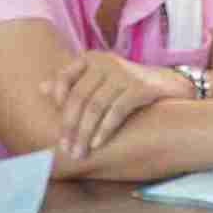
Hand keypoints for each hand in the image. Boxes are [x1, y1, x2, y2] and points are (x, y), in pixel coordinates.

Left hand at [42, 52, 191, 158]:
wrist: (171, 86)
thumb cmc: (127, 87)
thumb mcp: (100, 82)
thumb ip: (73, 84)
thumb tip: (41, 88)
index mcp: (93, 59)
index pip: (65, 77)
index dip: (57, 101)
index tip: (57, 124)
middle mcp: (107, 62)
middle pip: (80, 97)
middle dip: (70, 127)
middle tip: (66, 150)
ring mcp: (125, 73)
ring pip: (95, 106)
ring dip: (85, 134)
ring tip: (80, 153)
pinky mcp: (141, 87)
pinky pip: (117, 111)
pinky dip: (105, 129)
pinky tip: (98, 144)